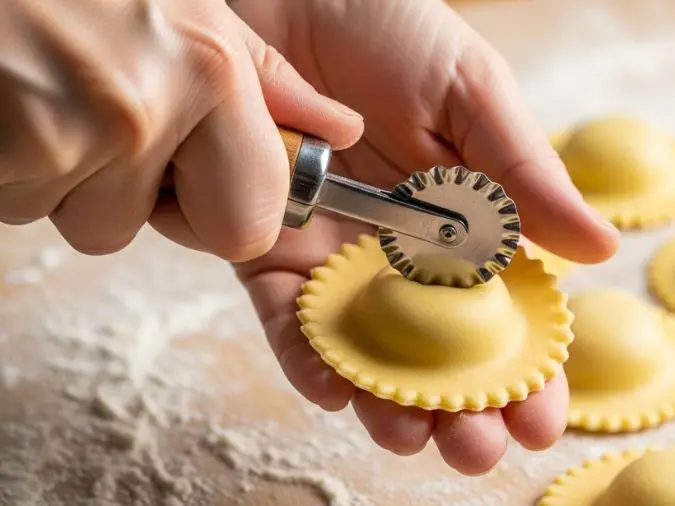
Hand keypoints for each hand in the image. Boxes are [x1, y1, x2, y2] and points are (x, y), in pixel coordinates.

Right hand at [0, 0, 361, 259]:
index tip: (203, 174)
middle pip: (151, 232)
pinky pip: (22, 206)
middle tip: (108, 122)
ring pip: (82, 221)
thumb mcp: (191, 6)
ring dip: (67, 177)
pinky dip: (17, 169)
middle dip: (131, 198)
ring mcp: (62, 136)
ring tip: (52, 91)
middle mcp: (141, 110)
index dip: (223, 212)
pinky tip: (17, 100)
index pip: (248, 228)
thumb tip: (339, 130)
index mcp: (207, 71)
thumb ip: (268, 79)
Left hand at [231, 0, 619, 474]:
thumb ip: (523, 173)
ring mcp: (337, 257)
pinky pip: (287, 317)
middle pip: (438, 350)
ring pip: (366, 350)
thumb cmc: (385, 24)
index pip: (505, 314)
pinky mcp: (268, 249)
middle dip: (460, 407)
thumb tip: (599, 251)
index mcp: (466, 221)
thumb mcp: (470, 90)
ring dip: (388, 400)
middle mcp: (403, 252)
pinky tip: (333, 388)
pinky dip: (306, 356)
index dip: (527, 370)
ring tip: (410, 436)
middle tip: (478, 450)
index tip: (543, 420)